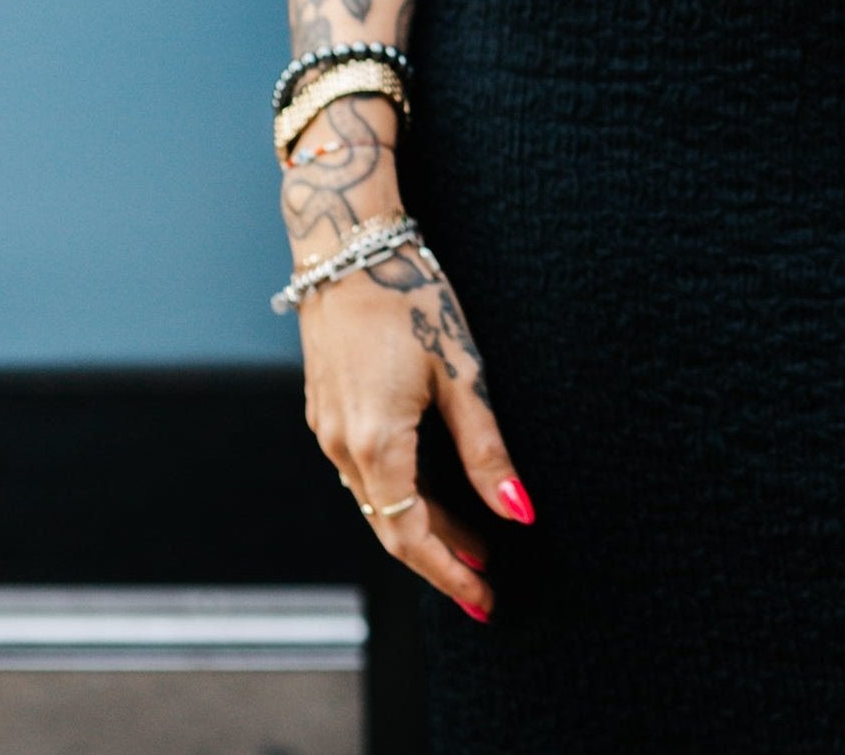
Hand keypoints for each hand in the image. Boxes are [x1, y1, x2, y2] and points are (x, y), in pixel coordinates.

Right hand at [298, 238, 530, 615]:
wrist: (347, 246)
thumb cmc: (411, 298)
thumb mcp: (461, 373)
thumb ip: (487, 449)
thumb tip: (518, 512)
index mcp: (374, 444)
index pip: (411, 537)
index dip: (449, 572)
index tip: (484, 599)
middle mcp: (341, 445)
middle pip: (392, 524)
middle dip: (441, 557)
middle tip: (487, 580)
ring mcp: (328, 427)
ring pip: (377, 496)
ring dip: (424, 522)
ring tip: (474, 537)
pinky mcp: (326, 407)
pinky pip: (363, 468)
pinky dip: (401, 489)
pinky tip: (433, 486)